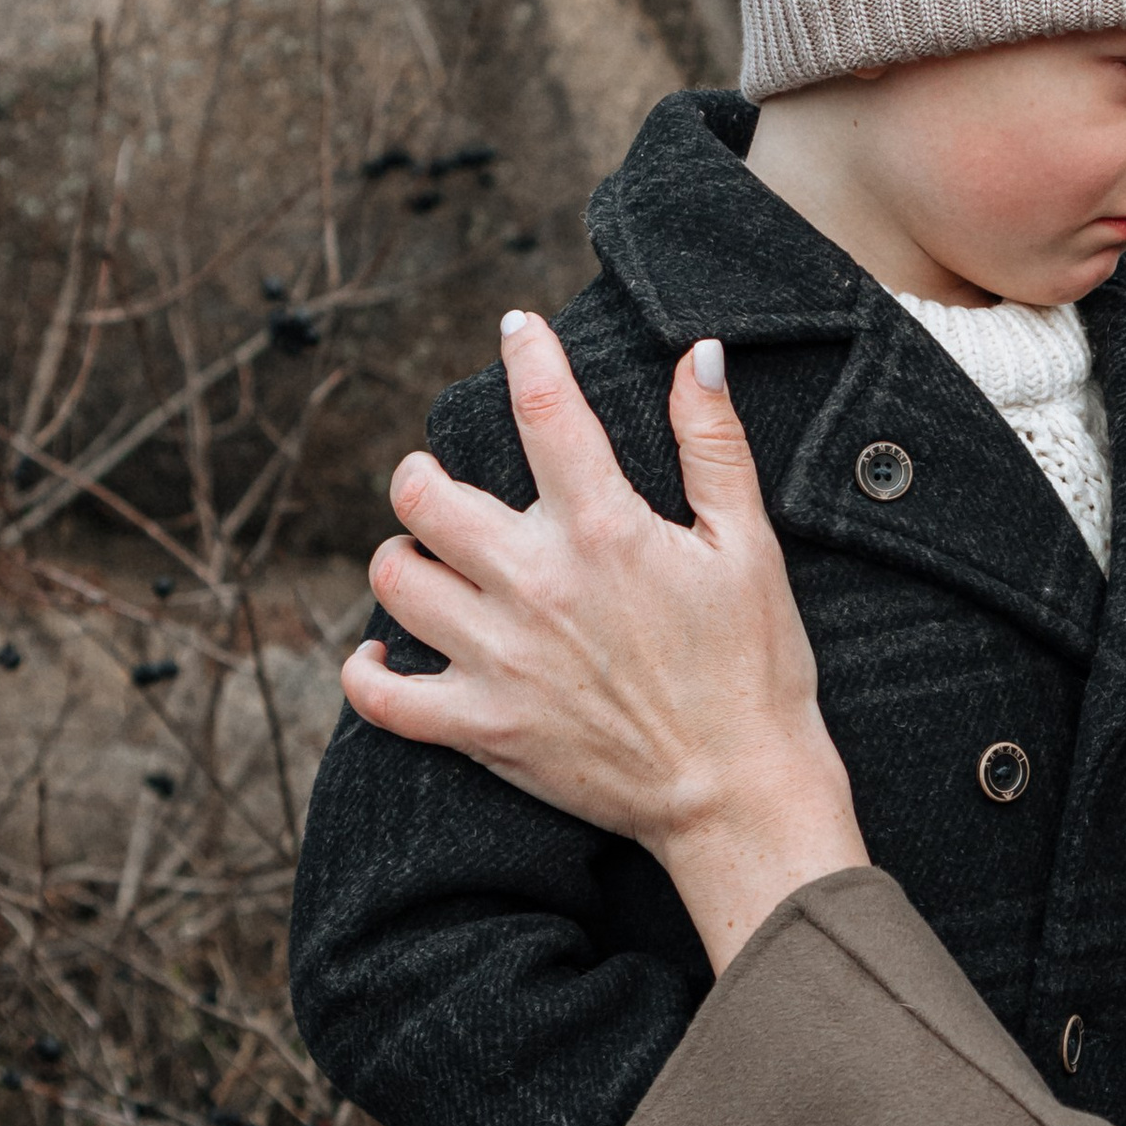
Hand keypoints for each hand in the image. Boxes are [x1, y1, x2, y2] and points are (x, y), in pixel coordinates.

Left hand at [341, 314, 867, 969]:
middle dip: (424, 474)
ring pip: (394, 580)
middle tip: (444, 481)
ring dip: (402, 558)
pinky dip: (370, 669)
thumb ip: (713, 444)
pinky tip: (387, 650)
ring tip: (431, 561)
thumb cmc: (756, 670)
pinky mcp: (480, 728)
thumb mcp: (749, 545)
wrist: (739, 795)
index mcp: (603, 531)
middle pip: (423, 495)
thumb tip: (700, 354)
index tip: (518, 331)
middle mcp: (535, 586)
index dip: (526, 355)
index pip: (544, 410)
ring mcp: (498, 660)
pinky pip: (380, 694)